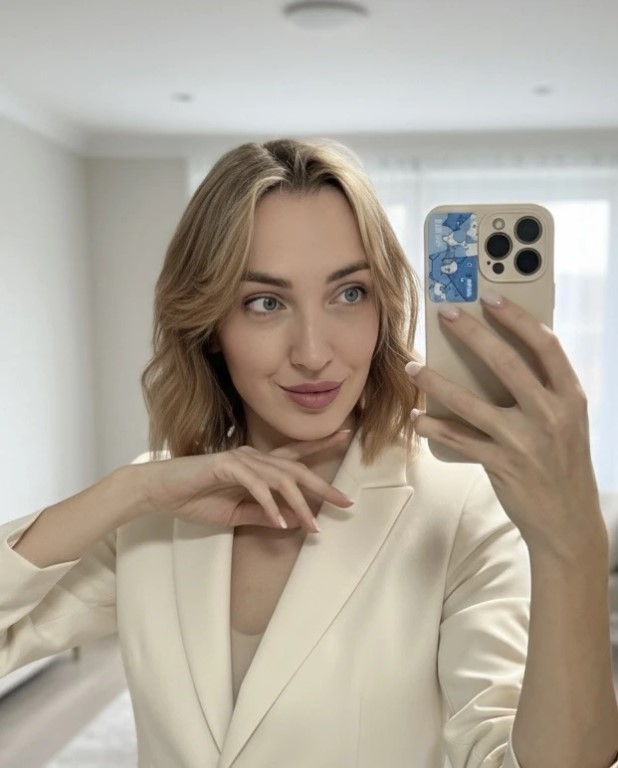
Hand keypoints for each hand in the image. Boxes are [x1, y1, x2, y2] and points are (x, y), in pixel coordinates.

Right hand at [137, 430, 354, 533]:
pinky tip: (280, 522)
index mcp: (256, 465)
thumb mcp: (235, 514)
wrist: (159, 492)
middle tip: (346, 502)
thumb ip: (262, 515)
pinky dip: (270, 505)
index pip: (294, 456)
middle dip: (323, 486)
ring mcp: (240, 459)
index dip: (321, 446)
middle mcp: (252, 457)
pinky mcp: (226, 465)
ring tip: (314, 526)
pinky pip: (256, 486)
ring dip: (299, 504)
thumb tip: (292, 522)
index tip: (346, 437)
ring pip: (280, 479)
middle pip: (296, 469)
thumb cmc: (194, 499)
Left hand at [405, 293, 606, 560]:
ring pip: (471, 401)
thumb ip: (542, 391)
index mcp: (570, 397)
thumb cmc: (562, 463)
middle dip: (472, 333)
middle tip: (446, 315)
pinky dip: (434, 427)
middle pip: (505, 362)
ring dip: (436, 381)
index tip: (491, 297)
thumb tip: (496, 356)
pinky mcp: (502, 464)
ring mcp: (525, 440)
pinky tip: (417, 418)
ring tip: (412, 367)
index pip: (545, 345)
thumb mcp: (567, 422)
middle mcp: (550, 414)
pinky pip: (459, 439)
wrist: (568, 521)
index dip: (516, 317)